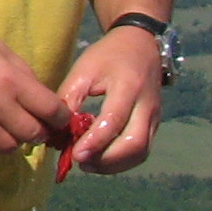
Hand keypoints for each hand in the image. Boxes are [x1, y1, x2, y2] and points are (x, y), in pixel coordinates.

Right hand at [0, 27, 70, 162]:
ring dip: (13, 140)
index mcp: (12, 79)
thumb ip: (23, 71)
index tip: (58, 118)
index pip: (52, 109)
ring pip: (11, 147)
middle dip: (39, 130)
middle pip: (34, 133)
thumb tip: (41, 96)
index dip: (61, 117)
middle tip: (32, 124)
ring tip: (5, 128)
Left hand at [61, 27, 166, 173]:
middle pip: (135, 144)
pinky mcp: (154, 125)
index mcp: (129, 86)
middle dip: (106, 160)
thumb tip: (57, 131)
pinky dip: (121, 161)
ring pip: (141, 153)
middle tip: (80, 161)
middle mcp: (147, 105)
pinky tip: (101, 159)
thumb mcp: (84, 70)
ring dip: (114, 165)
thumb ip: (70, 99)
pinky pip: (142, 151)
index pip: (114, 120)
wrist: (140, 45)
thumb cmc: (107, 56)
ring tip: (88, 164)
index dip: (95, 142)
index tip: (75, 155)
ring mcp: (155, 117)